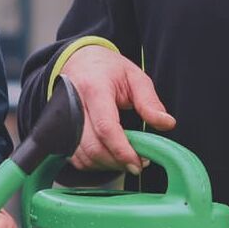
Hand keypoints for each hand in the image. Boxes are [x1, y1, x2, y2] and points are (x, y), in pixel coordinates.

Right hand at [57, 44, 175, 173]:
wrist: (79, 62)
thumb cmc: (108, 70)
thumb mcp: (134, 77)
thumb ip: (149, 102)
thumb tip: (168, 124)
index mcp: (94, 89)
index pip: (106, 127)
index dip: (122, 150)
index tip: (138, 163)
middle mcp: (73, 106)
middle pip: (94, 147)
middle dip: (118, 162)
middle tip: (138, 163)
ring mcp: (63, 121)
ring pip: (84, 157)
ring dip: (107, 165)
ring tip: (126, 158)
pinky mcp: (61, 133)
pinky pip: (76, 158)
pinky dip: (95, 164)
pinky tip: (110, 156)